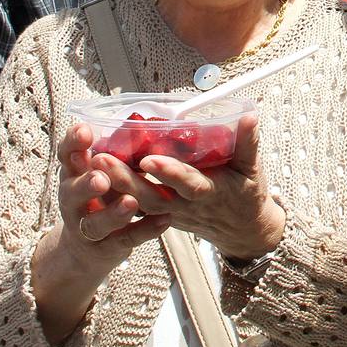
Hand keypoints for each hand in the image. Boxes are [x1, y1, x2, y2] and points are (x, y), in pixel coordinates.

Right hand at [56, 122, 170, 266]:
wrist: (84, 249)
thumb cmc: (96, 197)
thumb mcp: (95, 171)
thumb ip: (108, 152)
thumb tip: (142, 120)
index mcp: (72, 175)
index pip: (66, 156)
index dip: (73, 144)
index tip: (87, 131)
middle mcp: (73, 201)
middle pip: (73, 193)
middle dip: (87, 185)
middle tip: (102, 178)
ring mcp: (87, 228)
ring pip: (97, 223)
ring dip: (114, 213)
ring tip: (131, 202)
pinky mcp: (107, 248)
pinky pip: (126, 240)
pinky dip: (145, 230)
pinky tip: (164, 220)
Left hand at [92, 110, 285, 260]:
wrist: (242, 231)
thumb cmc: (247, 195)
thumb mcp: (253, 170)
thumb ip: (248, 143)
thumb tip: (249, 115)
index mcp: (209, 192)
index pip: (187, 184)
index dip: (169, 173)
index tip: (149, 160)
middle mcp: (185, 206)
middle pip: (151, 197)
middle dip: (125, 180)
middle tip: (101, 160)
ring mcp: (170, 213)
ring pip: (138, 203)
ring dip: (115, 186)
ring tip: (92, 163)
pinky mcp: (161, 214)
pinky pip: (136, 207)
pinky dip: (116, 194)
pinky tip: (96, 176)